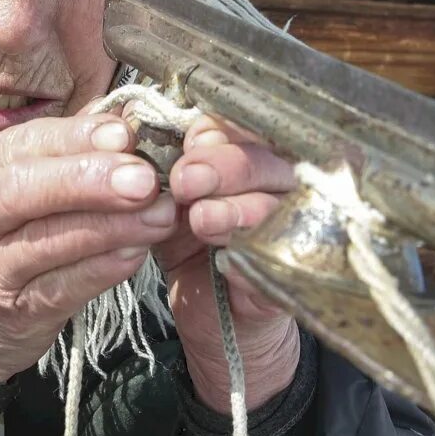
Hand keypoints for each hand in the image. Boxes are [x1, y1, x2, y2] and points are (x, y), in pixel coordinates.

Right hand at [0, 115, 177, 383]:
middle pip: (25, 189)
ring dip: (109, 228)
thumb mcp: (21, 184)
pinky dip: (100, 271)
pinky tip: (136, 256)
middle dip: (89, 180)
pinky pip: (60, 288)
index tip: (126, 134)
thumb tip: (127, 114)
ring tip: (159, 216)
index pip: (27, 143)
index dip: (78, 137)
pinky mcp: (12, 311)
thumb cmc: (5, 234)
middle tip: (145, 179)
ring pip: (46, 241)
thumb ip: (67, 150)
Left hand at [157, 115, 299, 412]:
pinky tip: (228, 264)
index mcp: (252, 153)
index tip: (190, 138)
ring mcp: (295, 228)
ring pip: (276, 207)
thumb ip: (163, 163)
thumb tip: (139, 122)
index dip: (222, 128)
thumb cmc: (190, 243)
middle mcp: (282, 184)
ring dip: (236, 210)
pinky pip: (282, 260)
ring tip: (200, 219)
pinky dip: (252, 260)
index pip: (250, 125)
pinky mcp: (295, 275)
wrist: (210, 313)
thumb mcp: (170, 198)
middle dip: (225, 165)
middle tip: (186, 179)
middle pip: (268, 160)